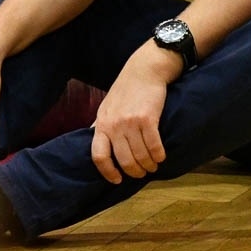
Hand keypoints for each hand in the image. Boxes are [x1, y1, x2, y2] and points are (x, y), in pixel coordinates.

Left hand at [89, 45, 170, 181]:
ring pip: (140, 156)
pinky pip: (154, 146)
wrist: (144, 70)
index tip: (117, 179)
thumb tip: (90, 140)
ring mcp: (130, 122)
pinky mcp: (147, 119)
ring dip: (149, 165)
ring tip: (153, 166)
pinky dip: (159, 155)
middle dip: (135, 172)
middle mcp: (114, 125)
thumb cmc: (125, 90)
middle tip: (142, 173)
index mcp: (102, 124)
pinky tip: (161, 157)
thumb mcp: (106, 107)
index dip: (108, 172)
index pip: (98, 156)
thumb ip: (100, 125)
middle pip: (124, 160)